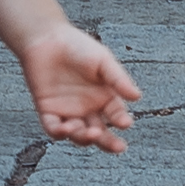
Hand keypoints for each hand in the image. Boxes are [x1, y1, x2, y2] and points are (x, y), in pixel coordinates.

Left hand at [14, 22, 139, 150]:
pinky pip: (53, 129)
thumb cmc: (77, 47)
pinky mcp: (48, 111)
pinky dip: (60, 132)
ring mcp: (68, 112)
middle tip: (118, 147)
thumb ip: (118, 79)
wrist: (46, 38)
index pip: (116, 115)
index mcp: (104, 97)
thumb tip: (137, 97)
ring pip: (78, 135)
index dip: (122, 120)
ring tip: (90, 132)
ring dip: (85, 138)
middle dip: (109, 142)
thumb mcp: (102, 61)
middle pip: (100, 133)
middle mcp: (88, 109)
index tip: (126, 123)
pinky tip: (66, 128)